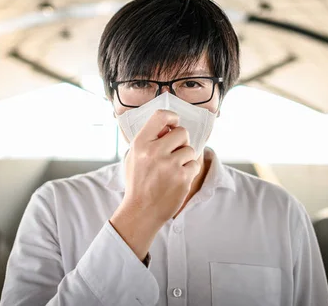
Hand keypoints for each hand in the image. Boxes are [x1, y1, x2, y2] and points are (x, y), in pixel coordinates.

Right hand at [110, 109, 200, 259]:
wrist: (141, 211)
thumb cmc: (138, 182)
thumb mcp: (133, 157)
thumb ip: (148, 140)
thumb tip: (168, 127)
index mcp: (140, 143)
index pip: (161, 116)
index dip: (172, 118)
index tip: (173, 124)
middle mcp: (154, 152)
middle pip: (182, 132)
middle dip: (181, 142)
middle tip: (174, 153)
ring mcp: (169, 165)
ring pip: (190, 150)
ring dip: (185, 159)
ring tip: (173, 170)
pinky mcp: (182, 178)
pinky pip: (194, 165)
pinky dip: (189, 172)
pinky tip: (177, 180)